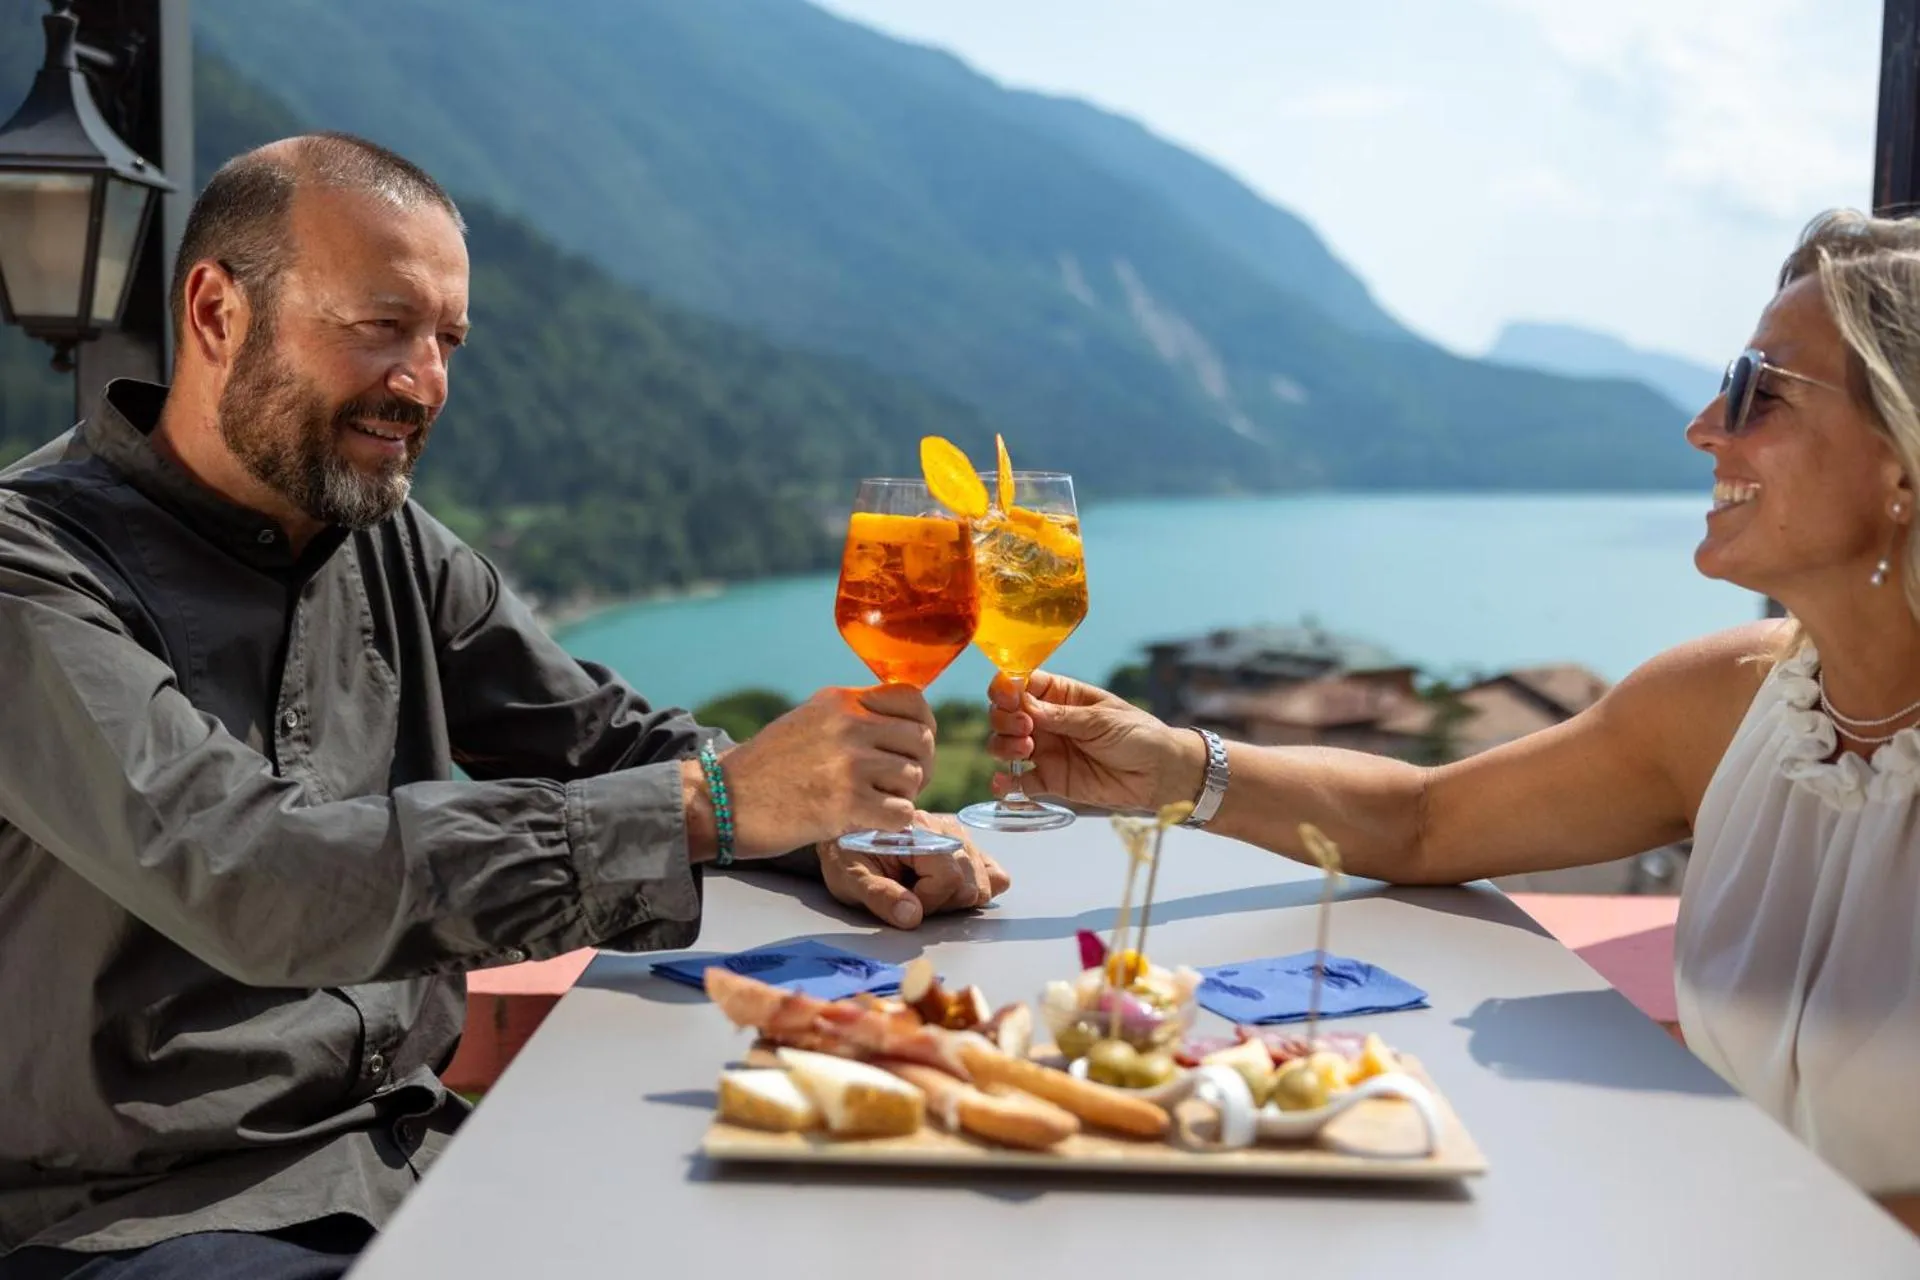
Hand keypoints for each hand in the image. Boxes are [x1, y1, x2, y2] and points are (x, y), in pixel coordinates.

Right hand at [720, 685, 935, 856]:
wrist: (723, 800)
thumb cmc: (765, 768)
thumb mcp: (808, 722)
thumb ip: (850, 718)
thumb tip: (900, 728)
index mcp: (841, 701)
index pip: (912, 699)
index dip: (922, 726)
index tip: (911, 747)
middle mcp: (850, 725)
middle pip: (921, 740)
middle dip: (918, 766)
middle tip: (897, 786)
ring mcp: (850, 763)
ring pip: (914, 777)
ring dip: (901, 796)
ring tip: (875, 803)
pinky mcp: (847, 803)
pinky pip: (901, 812)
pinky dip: (892, 823)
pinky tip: (869, 822)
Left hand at [818, 813, 1011, 927]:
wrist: (846, 834)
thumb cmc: (846, 855)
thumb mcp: (849, 877)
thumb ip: (878, 896)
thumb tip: (912, 916)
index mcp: (918, 830)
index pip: (949, 879)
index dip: (928, 902)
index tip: (902, 903)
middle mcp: (945, 827)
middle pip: (970, 882)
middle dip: (942, 903)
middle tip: (911, 898)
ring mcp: (958, 835)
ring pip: (984, 880)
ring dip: (957, 898)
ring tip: (924, 892)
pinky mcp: (964, 845)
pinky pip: (993, 872)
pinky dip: (978, 888)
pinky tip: (949, 891)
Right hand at [986, 670, 1201, 812]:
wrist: (1160, 773)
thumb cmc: (1137, 734)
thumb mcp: (1100, 719)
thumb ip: (1060, 715)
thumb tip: (1021, 704)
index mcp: (1061, 695)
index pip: (1022, 684)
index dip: (1008, 688)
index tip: (1008, 697)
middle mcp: (1047, 721)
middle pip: (1006, 714)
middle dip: (1005, 718)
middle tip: (1025, 727)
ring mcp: (1046, 750)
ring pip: (1005, 745)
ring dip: (1004, 746)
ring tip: (1026, 749)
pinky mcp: (1050, 779)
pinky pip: (1020, 782)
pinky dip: (1006, 783)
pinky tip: (1004, 784)